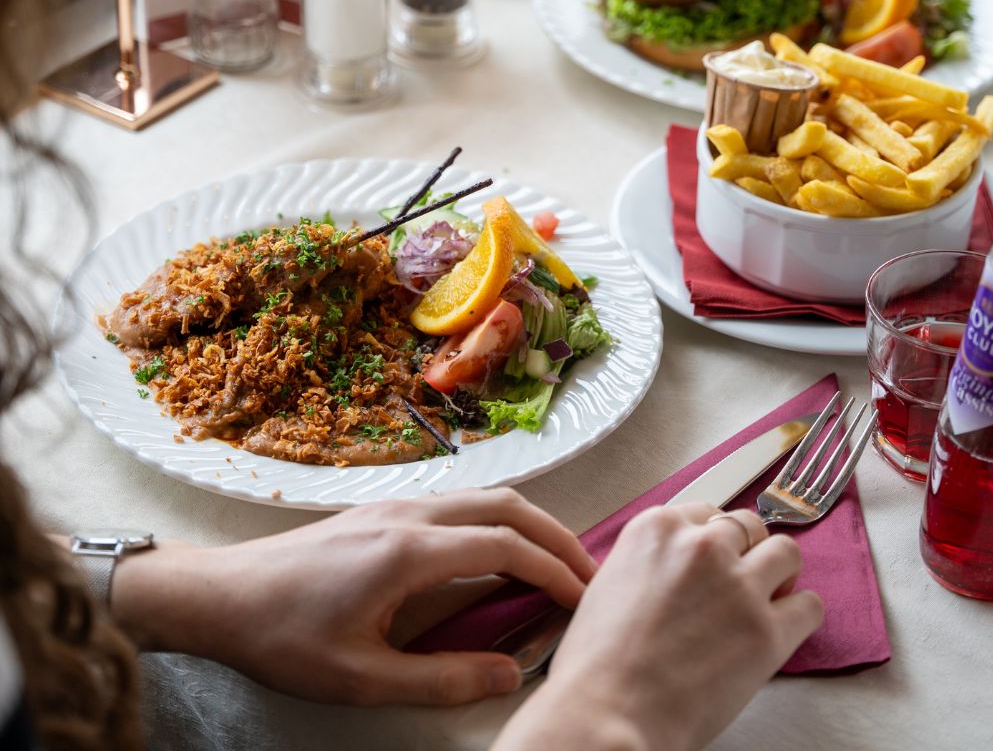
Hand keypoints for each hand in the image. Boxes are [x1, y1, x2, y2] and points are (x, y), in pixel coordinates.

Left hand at [110, 488, 594, 706]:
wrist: (224, 594)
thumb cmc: (286, 636)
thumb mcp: (362, 678)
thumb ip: (441, 678)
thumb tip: (508, 674)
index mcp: (409, 550)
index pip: (505, 544)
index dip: (553, 568)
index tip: (584, 596)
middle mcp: (411, 512)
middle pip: (506, 505)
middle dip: (555, 535)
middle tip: (587, 573)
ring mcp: (397, 503)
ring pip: (484, 495)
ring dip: (528, 524)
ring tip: (553, 563)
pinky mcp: (385, 507)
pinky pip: (460, 502)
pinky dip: (497, 520)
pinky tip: (498, 552)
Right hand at [493, 505, 822, 750]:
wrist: (608, 711)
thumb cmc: (599, 662)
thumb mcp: (610, 582)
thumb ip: (651, 562)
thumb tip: (676, 571)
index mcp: (657, 529)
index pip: (707, 513)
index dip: (716, 540)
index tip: (719, 557)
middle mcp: (700, 545)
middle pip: (747, 526)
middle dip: (748, 552)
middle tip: (743, 579)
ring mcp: (737, 585)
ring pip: (785, 552)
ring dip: (780, 573)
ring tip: (770, 597)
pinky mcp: (766, 630)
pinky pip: (809, 606)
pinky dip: (801, 614)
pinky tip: (786, 627)